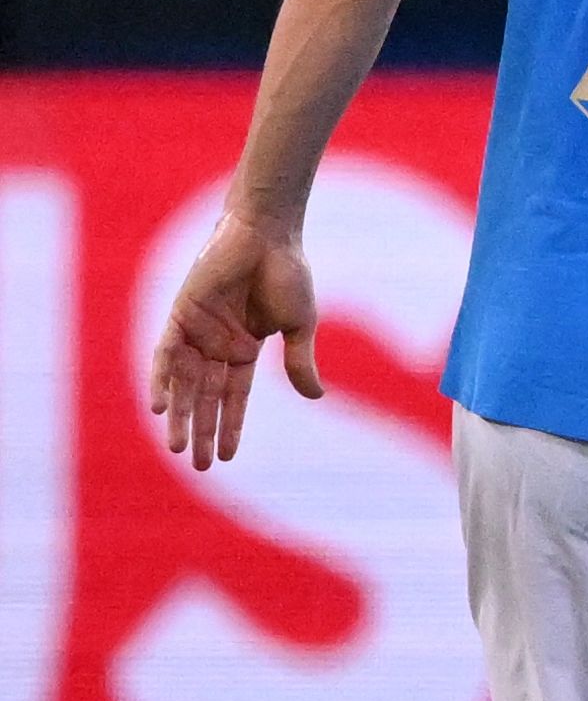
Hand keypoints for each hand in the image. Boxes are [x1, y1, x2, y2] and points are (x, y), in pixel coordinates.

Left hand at [148, 213, 324, 469]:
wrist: (268, 234)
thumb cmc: (288, 273)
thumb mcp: (299, 325)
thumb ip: (299, 361)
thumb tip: (315, 397)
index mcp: (245, 349)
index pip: (234, 396)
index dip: (231, 425)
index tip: (226, 457)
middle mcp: (217, 345)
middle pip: (206, 397)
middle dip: (202, 430)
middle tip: (199, 465)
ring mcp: (197, 332)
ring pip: (183, 383)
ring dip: (179, 415)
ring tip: (177, 448)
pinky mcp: (180, 316)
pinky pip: (164, 355)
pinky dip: (160, 380)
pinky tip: (159, 407)